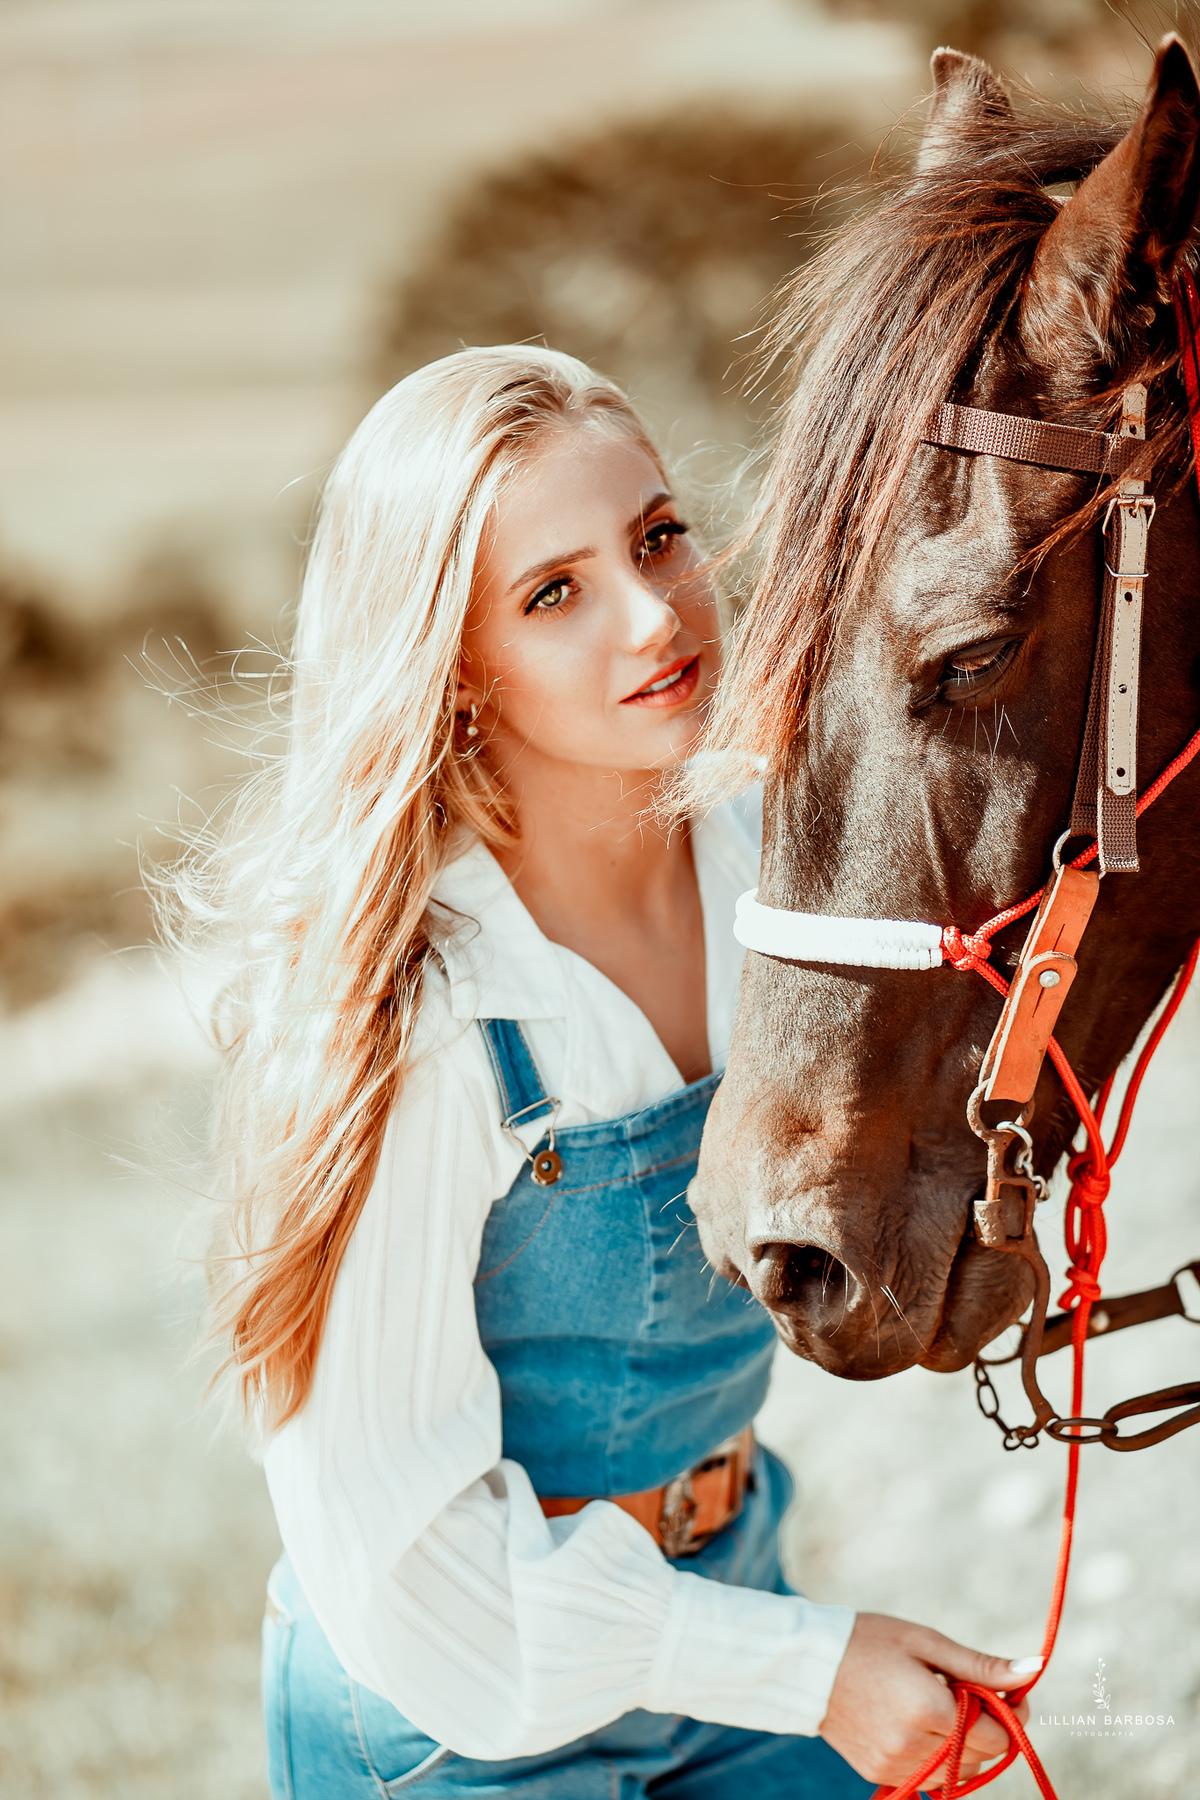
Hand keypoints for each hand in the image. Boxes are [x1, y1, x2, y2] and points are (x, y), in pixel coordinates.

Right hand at [819, 1612, 1034, 1789]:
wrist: (808, 1662)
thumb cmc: (870, 1640)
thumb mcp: (927, 1642)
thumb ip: (981, 1665)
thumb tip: (1034, 1670)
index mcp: (927, 1709)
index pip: (996, 1735)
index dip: (1009, 1714)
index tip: (1004, 1690)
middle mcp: (912, 1746)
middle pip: (981, 1755)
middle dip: (987, 1725)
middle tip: (966, 1689)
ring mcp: (895, 1764)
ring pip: (959, 1772)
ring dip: (964, 1744)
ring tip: (939, 1704)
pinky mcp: (881, 1773)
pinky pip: (930, 1776)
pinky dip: (937, 1755)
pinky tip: (919, 1722)